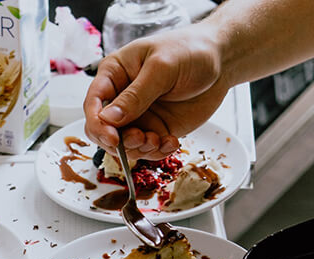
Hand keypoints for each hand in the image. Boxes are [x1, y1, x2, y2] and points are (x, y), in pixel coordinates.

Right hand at [83, 24, 231, 159]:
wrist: (220, 61)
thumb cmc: (189, 51)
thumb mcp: (162, 68)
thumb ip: (136, 95)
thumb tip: (109, 118)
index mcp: (114, 74)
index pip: (94, 104)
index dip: (98, 124)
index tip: (113, 138)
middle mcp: (121, 98)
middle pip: (103, 130)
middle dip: (120, 142)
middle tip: (142, 138)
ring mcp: (138, 116)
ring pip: (124, 145)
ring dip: (140, 149)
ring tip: (159, 140)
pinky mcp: (155, 129)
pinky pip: (147, 150)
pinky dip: (157, 153)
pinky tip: (172, 142)